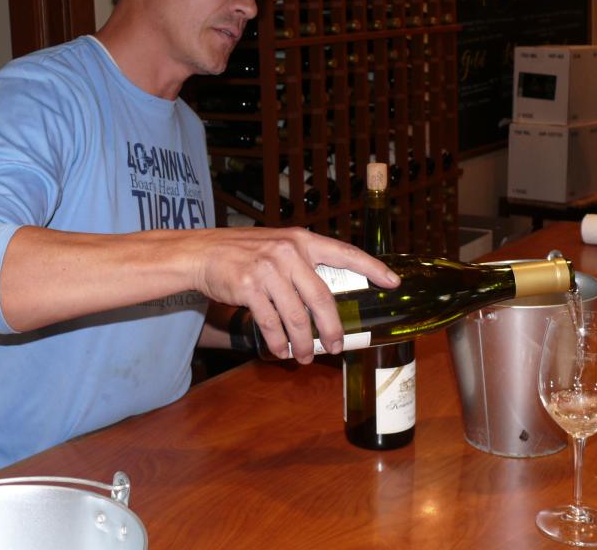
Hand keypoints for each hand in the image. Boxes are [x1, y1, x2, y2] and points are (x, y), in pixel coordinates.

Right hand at [190, 227, 399, 363]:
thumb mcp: (277, 246)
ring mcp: (268, 270)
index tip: (393, 283)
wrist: (203, 253)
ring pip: (297, 316)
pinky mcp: (249, 287)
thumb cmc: (243, 253)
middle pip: (322, 299)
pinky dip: (278, 341)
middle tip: (337, 347)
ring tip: (307, 356)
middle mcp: (289, 253)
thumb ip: (302, 263)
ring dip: (304, 342)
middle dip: (332, 329)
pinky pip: (271, 322)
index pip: (345, 253)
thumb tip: (327, 297)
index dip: (372, 268)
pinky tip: (281, 350)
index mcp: (302, 241)